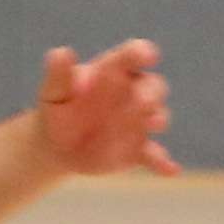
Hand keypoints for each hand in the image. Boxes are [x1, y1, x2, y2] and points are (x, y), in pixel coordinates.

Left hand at [32, 41, 181, 176]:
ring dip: (158, 118)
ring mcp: (139, 122)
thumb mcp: (53, 91)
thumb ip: (58, 74)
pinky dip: (164, 162)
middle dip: (152, 92)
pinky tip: (170, 170)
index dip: (142, 53)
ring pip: (159, 116)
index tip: (147, 55)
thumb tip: (61, 53)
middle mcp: (133, 94)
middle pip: (153, 85)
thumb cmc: (57, 110)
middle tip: (141, 101)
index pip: (131, 56)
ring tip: (153, 124)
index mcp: (113, 72)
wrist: (57, 147)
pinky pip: (155, 155)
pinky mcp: (139, 150)